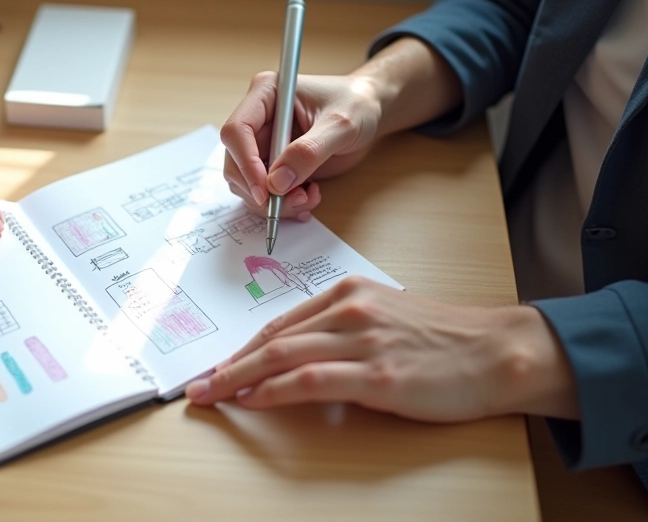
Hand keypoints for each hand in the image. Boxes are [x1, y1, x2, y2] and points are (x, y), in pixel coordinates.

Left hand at [185, 277, 578, 421]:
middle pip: (272, 339)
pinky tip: (252, 400)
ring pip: (281, 356)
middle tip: (196, 383)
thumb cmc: (443, 340)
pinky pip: (309, 380)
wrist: (497, 351)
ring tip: (210, 394)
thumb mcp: (386, 317)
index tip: (219, 365)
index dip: (243, 348)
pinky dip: (273, 391)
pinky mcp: (377, 373)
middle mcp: (349, 310)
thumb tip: (297, 356)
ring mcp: (362, 341)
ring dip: (238, 377)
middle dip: (228, 363)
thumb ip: (342, 329)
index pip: (281, 323)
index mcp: (349, 292)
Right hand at [220, 73, 383, 218]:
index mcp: (265, 94)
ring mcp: (263, 143)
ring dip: (274, 201)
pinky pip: (265, 192)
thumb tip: (277, 182)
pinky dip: (283, 204)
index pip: (237, 130)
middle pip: (236, 162)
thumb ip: (309, 151)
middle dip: (260, 190)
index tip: (265, 189)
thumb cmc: (356, 105)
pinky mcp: (273, 164)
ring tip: (308, 198)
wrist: (369, 112)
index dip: (245, 162)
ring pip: (247, 183)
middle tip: (294, 202)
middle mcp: (258, 119)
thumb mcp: (341, 125)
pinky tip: (308, 198)